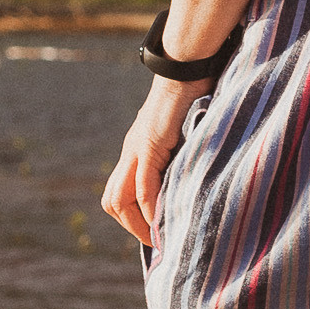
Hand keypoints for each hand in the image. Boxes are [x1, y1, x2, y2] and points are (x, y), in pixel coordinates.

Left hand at [101, 75, 208, 249]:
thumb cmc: (194, 94)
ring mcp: (136, 148)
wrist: (186, 67)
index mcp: (137, 151)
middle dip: (131, 226)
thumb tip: (196, 177)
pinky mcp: (149, 144)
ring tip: (158, 237)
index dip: (133, 218)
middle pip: (112, 200)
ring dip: (137, 223)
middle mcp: (130, 152)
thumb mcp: (185, 133)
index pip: (121, 193)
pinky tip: (161, 222)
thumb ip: (182, 153)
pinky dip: (149, 208)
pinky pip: (142, 185)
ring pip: (119, 197)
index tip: (156, 234)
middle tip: (155, 241)